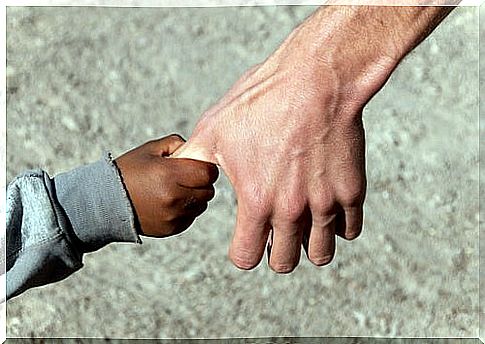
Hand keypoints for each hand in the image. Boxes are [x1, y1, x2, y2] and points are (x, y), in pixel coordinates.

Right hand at [115, 134, 218, 237]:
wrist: (105, 202)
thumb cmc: (129, 171)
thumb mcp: (150, 150)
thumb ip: (177, 144)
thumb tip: (198, 150)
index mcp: (169, 174)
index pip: (208, 173)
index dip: (205, 168)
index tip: (196, 166)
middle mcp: (173, 197)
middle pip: (208, 190)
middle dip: (201, 183)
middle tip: (185, 178)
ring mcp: (172, 216)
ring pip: (201, 205)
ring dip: (195, 197)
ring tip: (175, 190)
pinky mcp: (171, 229)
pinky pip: (191, 218)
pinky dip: (186, 211)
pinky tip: (169, 203)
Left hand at [174, 7, 402, 272]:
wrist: (316, 79)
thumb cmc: (262, 101)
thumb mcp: (215, 129)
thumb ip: (194, 160)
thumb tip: (176, 169)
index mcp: (256, 202)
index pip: (246, 258)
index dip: (243, 252)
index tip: (247, 239)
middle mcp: (291, 211)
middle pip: (284, 263)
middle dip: (276, 253)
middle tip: (275, 232)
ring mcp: (325, 204)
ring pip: (320, 254)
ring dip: (309, 246)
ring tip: (303, 224)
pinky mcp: (352, 192)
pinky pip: (349, 230)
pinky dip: (337, 225)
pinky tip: (326, 206)